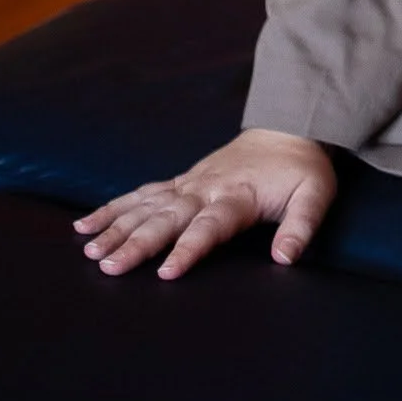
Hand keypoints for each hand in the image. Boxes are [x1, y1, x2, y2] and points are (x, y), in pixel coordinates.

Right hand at [73, 129, 336, 278]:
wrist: (289, 128)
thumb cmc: (300, 170)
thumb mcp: (315, 195)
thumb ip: (301, 226)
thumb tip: (285, 259)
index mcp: (237, 197)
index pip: (209, 227)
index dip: (189, 249)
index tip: (166, 272)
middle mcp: (206, 189)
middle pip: (167, 217)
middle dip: (137, 242)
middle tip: (108, 265)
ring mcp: (189, 183)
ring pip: (146, 206)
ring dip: (117, 226)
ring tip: (88, 249)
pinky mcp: (180, 181)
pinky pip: (142, 194)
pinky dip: (114, 207)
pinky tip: (87, 223)